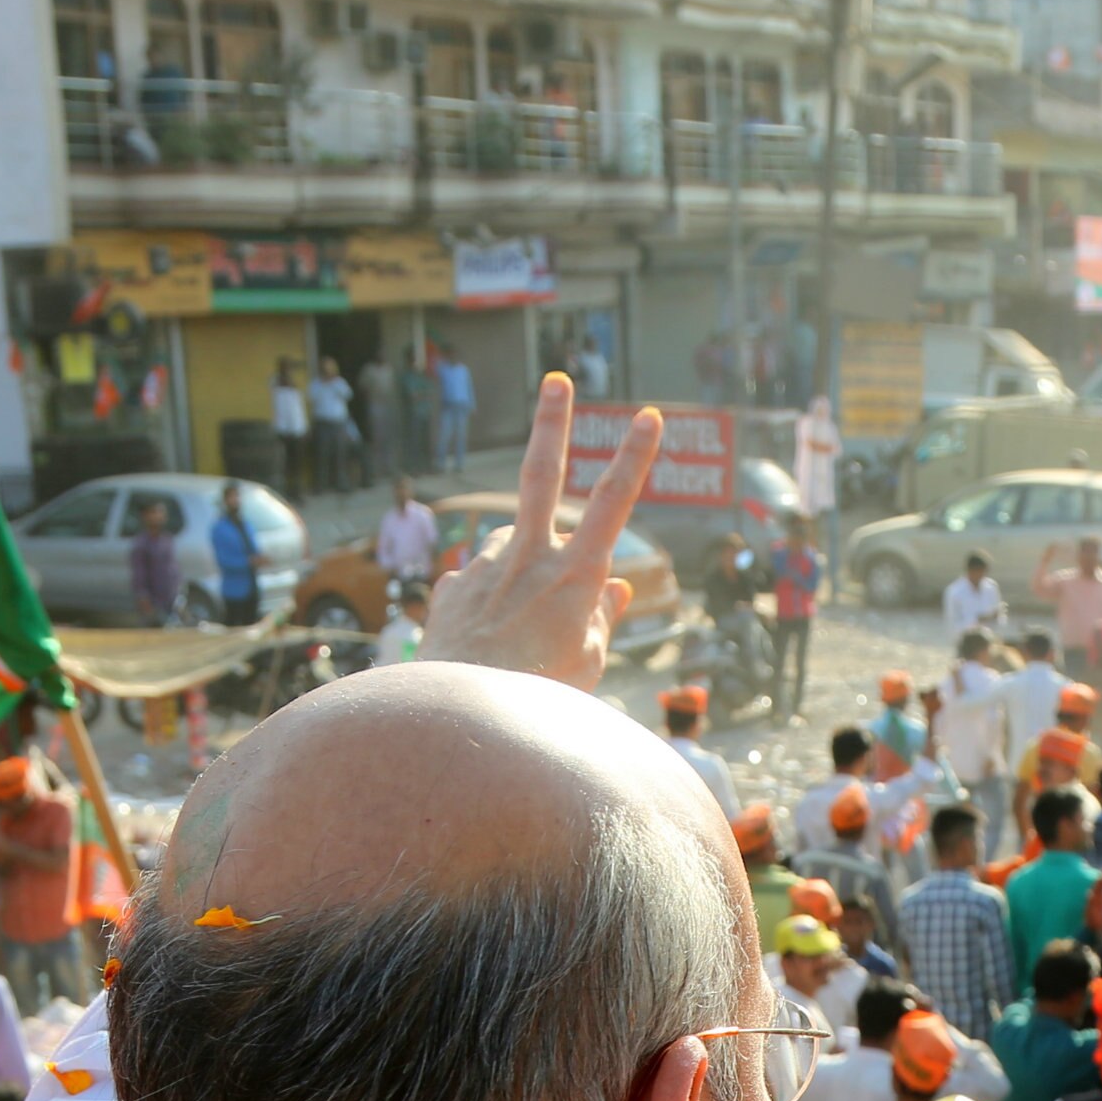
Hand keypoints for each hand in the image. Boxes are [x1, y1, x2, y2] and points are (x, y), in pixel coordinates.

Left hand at [418, 374, 659, 688]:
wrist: (461, 718)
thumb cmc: (537, 697)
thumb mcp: (588, 663)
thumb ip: (602, 618)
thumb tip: (616, 589)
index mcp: (574, 575)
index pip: (613, 503)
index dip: (634, 457)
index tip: (649, 416)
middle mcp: (527, 559)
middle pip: (542, 475)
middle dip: (553, 425)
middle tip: (558, 382)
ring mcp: (484, 567)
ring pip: (512, 545)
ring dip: (523, 569)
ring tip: (519, 628)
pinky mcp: (452, 588)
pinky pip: (480, 585)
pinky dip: (490, 605)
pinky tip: (486, 642)